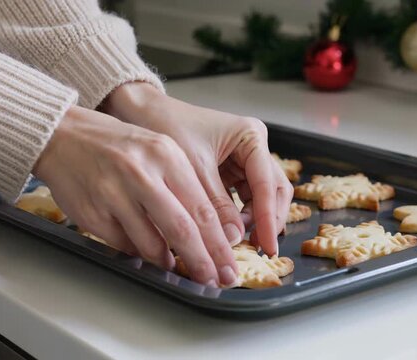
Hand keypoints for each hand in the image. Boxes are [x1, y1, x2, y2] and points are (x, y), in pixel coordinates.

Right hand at [33, 106, 237, 286]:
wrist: (65, 136)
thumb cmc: (118, 145)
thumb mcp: (160, 151)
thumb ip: (185, 186)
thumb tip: (210, 232)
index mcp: (166, 154)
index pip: (202, 208)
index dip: (218, 244)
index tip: (228, 264)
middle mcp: (141, 173)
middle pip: (182, 230)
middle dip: (202, 261)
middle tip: (213, 279)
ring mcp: (114, 194)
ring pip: (152, 244)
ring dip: (168, 261)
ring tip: (178, 266)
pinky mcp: (93, 213)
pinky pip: (124, 245)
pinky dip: (140, 254)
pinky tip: (147, 253)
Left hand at [103, 83, 292, 255]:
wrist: (142, 113)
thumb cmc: (166, 126)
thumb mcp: (193, 170)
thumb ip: (215, 205)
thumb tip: (233, 239)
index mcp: (251, 136)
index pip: (268, 183)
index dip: (269, 218)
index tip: (267, 245)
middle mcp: (252, 147)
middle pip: (274, 190)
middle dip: (269, 219)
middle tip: (259, 248)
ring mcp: (243, 159)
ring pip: (262, 196)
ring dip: (256, 220)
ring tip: (241, 242)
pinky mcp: (230, 171)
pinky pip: (243, 198)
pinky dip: (240, 216)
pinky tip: (230, 231)